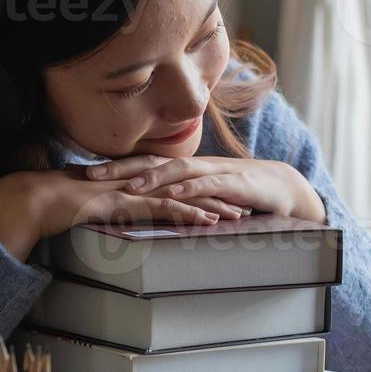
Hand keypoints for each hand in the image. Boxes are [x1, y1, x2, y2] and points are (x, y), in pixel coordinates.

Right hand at [0, 169, 220, 259]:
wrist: (33, 198)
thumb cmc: (56, 203)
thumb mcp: (91, 205)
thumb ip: (108, 207)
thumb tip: (116, 216)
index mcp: (131, 181)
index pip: (174, 184)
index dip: (200, 191)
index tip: (224, 198)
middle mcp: (137, 182)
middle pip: (186, 187)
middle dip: (216, 196)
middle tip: (245, 205)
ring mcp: (132, 190)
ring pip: (182, 196)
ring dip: (212, 205)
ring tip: (238, 214)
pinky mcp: (126, 202)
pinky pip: (163, 209)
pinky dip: (188, 214)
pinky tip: (207, 221)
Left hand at [85, 155, 327, 224]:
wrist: (284, 188)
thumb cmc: (243, 193)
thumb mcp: (206, 195)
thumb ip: (181, 198)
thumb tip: (147, 210)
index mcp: (188, 169)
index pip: (146, 163)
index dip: (116, 167)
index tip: (86, 174)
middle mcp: (198, 166)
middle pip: (154, 161)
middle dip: (121, 168)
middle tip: (90, 176)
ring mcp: (217, 172)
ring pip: (179, 170)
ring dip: (153, 177)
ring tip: (128, 186)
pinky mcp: (237, 184)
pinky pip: (210, 184)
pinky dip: (190, 188)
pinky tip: (173, 194)